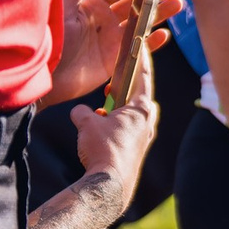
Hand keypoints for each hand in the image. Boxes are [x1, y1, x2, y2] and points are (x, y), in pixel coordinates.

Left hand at [45, 0, 186, 104]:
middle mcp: (106, 21)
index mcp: (94, 5)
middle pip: (139, 3)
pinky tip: (164, 34)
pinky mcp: (115, 61)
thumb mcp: (64, 13)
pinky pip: (139, 49)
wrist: (42, 77)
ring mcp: (112, 41)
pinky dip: (152, 43)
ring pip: (143, 23)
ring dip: (162, 14)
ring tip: (181, 5)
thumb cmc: (50, 42)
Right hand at [68, 14, 156, 192]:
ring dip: (118, 109)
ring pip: (132, 115)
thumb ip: (83, 112)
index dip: (142, 57)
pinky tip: (101, 131)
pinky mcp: (137, 151)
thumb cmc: (103, 150)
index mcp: (141, 108)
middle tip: (112, 81)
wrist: (110, 186)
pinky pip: (127, 130)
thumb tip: (80, 112)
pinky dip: (116, 125)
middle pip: (139, 95)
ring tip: (102, 109)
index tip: (143, 43)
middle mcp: (148, 121)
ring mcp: (145, 137)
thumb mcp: (87, 124)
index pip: (143, 74)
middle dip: (125, 87)